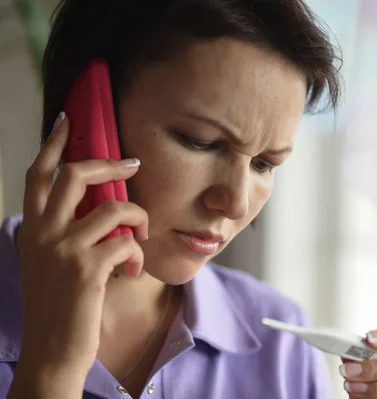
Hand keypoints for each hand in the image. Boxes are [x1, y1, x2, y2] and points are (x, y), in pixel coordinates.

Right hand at [11, 113, 147, 394]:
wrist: (52, 349)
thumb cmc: (59, 305)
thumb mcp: (49, 261)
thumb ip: (63, 231)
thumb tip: (100, 205)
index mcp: (33, 228)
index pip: (38, 175)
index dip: (53, 144)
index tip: (67, 119)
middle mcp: (44, 233)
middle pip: (76, 175)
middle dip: (110, 163)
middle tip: (132, 164)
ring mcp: (64, 249)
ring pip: (115, 208)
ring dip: (138, 218)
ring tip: (139, 237)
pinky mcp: (87, 269)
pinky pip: (127, 242)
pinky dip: (138, 254)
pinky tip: (133, 270)